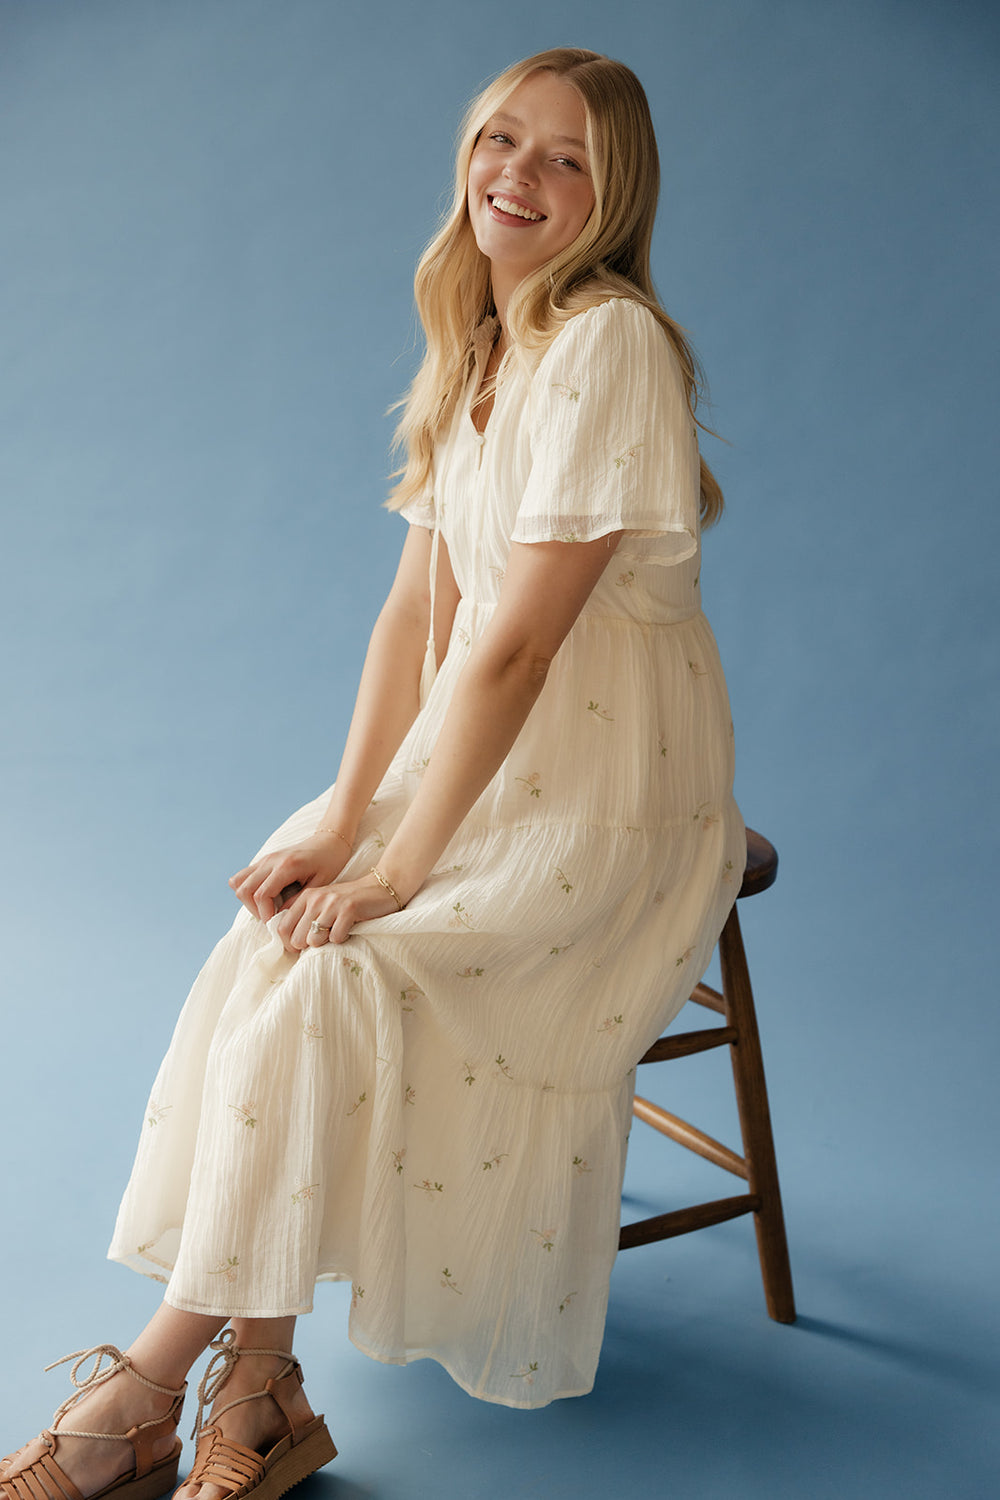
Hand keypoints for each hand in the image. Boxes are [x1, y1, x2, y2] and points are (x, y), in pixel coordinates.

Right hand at [229, 833, 352, 921]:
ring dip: (247, 900)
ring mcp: (264, 859)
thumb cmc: (329, 862)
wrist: (329, 841)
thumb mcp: (321, 883)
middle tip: (270, 917)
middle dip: (254, 910)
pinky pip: (242, 876)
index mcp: (286, 866)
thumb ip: (299, 900)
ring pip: (237, 882)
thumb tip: (281, 917)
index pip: (261, 895)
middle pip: (244, 890)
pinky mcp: (263, 860)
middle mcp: (271, 860)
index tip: (275, 923)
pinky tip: (266, 897)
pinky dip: (247, 890)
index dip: (265, 914)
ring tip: (266, 907)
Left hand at [273, 871, 399, 950]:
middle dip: (308, 946)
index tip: (302, 947)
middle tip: (323, 940)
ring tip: (336, 932)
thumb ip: (304, 917)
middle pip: (296, 939)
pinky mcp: (349, 909)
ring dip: (325, 943)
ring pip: (314, 940)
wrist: (380, 887)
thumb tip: (289, 943)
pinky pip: (336, 938)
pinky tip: (349, 929)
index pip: (282, 928)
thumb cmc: (348, 902)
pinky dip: (342, 939)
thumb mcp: (322, 903)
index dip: (289, 944)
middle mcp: (315, 898)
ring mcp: (332, 903)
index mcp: (305, 897)